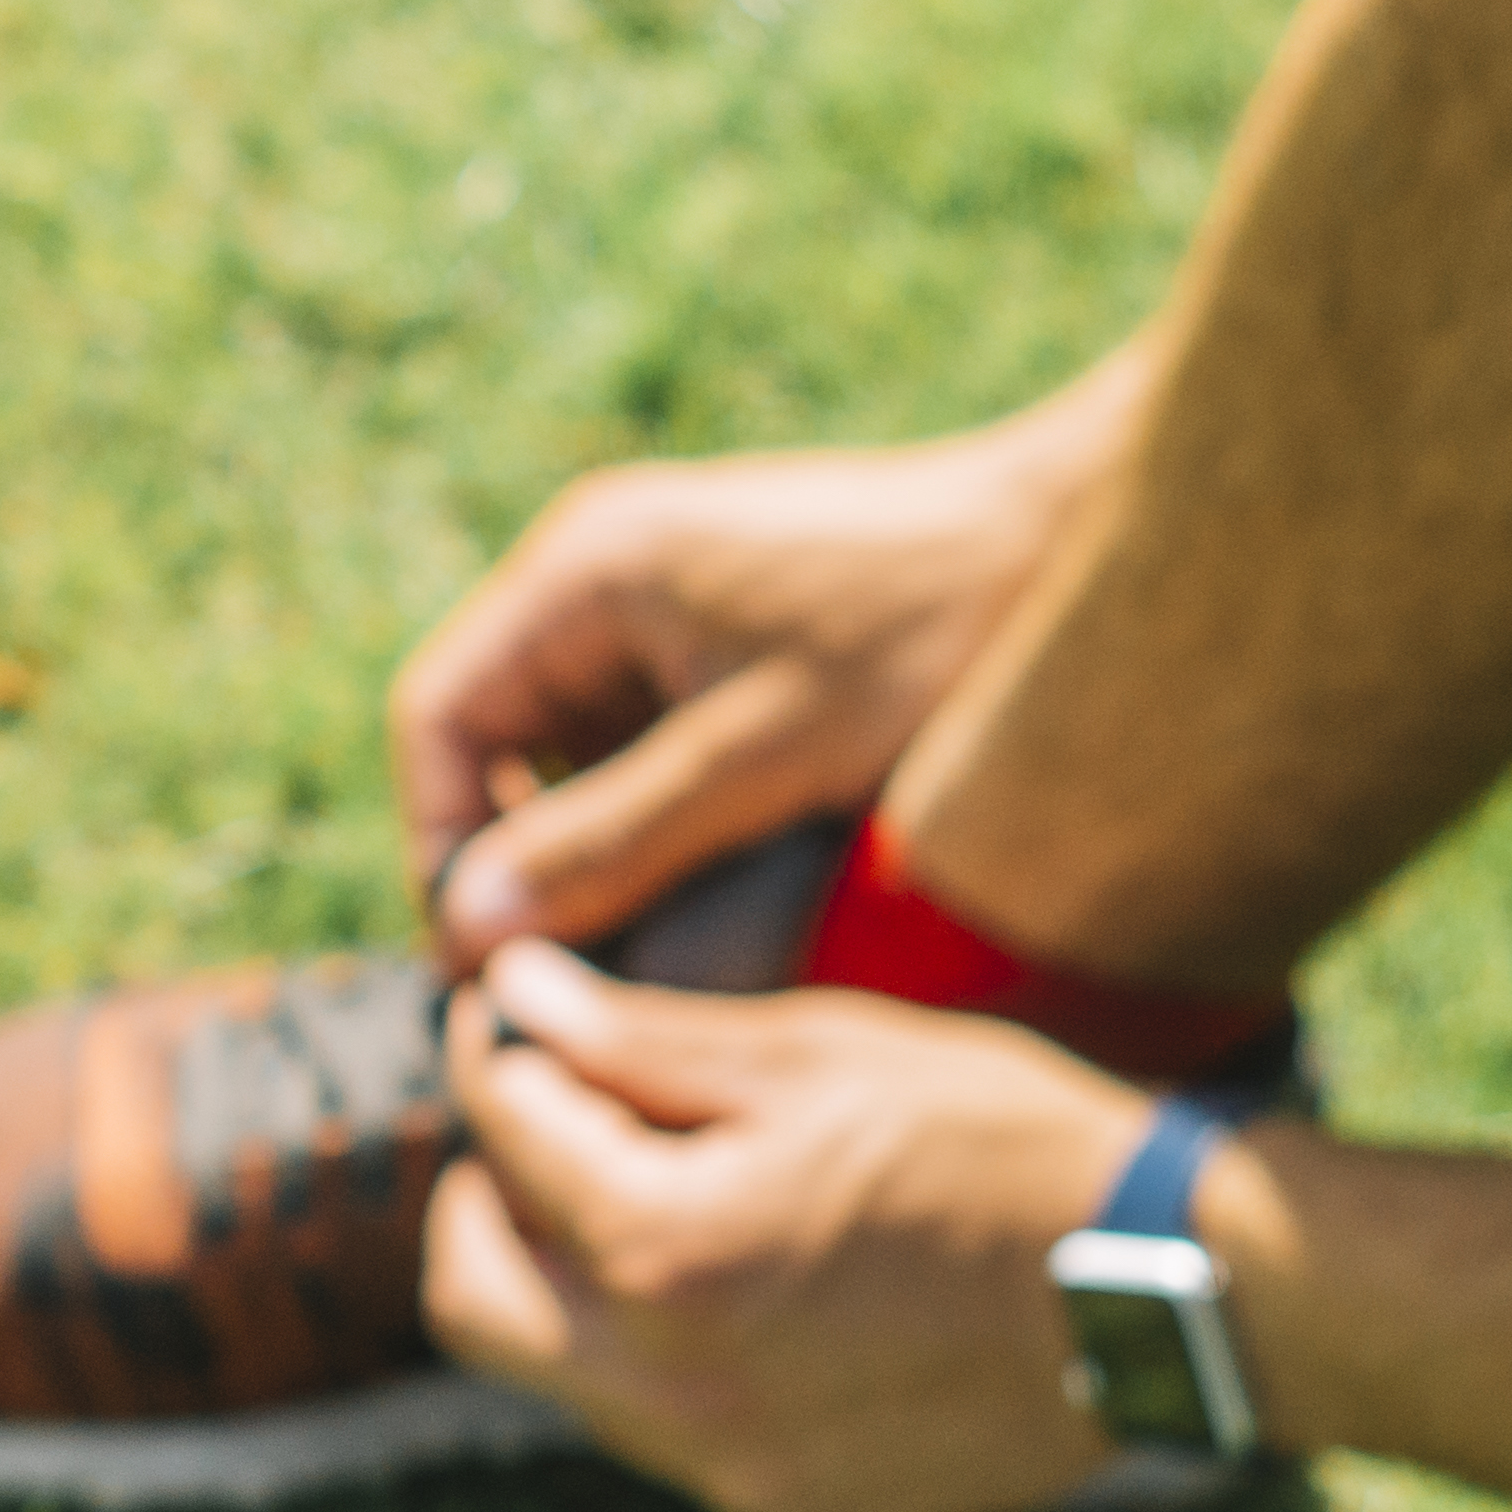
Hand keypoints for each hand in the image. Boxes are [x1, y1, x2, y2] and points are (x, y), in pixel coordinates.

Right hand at [386, 387, 1113, 971]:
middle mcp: (602, 570)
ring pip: (566, 751)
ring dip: (593, 844)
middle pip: (490, 735)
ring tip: (652, 943)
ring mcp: (663, 601)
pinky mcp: (723, 636)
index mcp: (586, 568)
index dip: (443, 841)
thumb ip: (616, 839)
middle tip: (576, 972)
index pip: (436, 713)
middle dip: (520, 855)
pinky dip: (655, 815)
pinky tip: (714, 885)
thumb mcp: (765, 756)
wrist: (1075, 539)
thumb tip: (472, 927)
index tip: (496, 958)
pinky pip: (641, 740)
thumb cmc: (933, 632)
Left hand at [422, 939, 1169, 1511]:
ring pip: (563, 1380)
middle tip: (546, 1129)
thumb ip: (638, 1039)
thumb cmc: (1005, 1140)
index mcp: (666, 1252)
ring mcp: (735, 1474)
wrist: (1177, 1293)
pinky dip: (675, 1366)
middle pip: (470, 1296)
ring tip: (661, 1201)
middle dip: (485, 1199)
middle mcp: (674, 1391)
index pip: (502, 1134)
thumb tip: (508, 994)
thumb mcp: (821, 1054)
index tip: (512, 1017)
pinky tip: (762, 1296)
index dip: (495, 1053)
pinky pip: (676, 1443)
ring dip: (573, 1288)